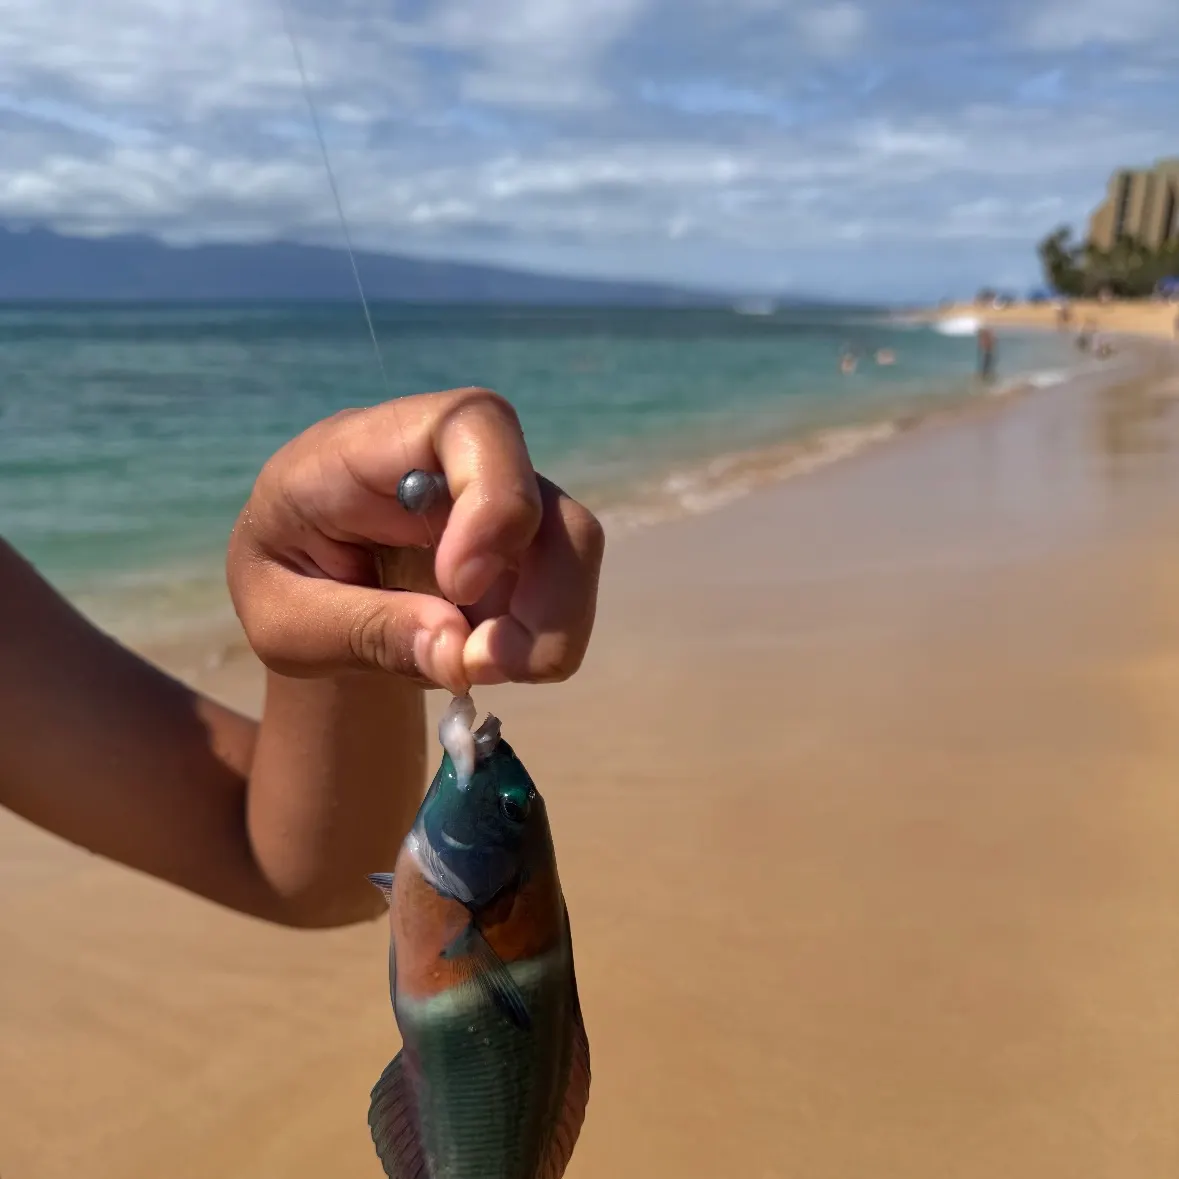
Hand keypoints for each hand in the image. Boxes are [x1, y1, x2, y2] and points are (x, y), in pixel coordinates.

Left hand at [227, 388, 604, 695]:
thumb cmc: (277, 586)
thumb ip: (360, 632)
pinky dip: (540, 641)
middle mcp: (447, 464)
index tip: (460, 584)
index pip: (469, 424)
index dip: (493, 499)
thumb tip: (459, 651)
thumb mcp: (284, 625)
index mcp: (365, 449)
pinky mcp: (518, 552)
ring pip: (571, 546)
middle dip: (542, 593)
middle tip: (487, 666)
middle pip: (540, 497)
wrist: (298, 596)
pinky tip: (483, 662)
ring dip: (551, 626)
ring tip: (481, 672)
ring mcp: (491, 504)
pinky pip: (561, 590)